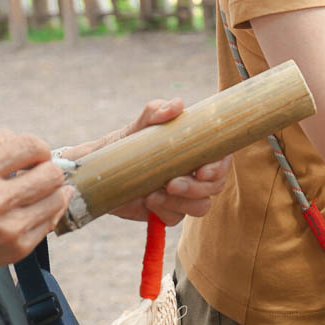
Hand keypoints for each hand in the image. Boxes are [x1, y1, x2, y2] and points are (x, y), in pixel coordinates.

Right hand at [0, 133, 70, 293]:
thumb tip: (29, 144)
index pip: (30, 146)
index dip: (38, 148)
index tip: (34, 155)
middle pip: (52, 173)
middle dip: (48, 169)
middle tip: (38, 173)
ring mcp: (8, 228)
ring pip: (58, 198)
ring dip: (53, 191)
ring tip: (39, 190)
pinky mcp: (17, 248)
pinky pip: (51, 221)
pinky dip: (47, 212)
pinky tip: (34, 208)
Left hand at [65, 99, 232, 225]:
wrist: (102, 169)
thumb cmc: (128, 142)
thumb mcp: (140, 123)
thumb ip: (157, 110)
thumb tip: (177, 105)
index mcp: (198, 151)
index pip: (223, 160)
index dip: (219, 168)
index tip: (201, 171)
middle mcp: (195, 173)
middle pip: (215, 186)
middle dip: (197, 188)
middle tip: (171, 183)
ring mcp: (183, 194)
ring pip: (200, 206)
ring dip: (181, 202)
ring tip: (155, 195)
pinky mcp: (167, 210)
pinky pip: (176, 218)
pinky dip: (164, 211)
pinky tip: (148, 201)